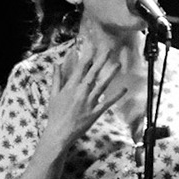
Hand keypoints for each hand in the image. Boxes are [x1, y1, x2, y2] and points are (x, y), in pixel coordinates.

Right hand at [41, 40, 123, 154]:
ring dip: (110, 74)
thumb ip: (57, 79)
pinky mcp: (95, 112)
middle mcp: (80, 92)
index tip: (92, 46)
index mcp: (70, 87)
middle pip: (92, 74)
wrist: (59, 132)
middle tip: (109, 50)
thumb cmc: (55, 114)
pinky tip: (124, 88)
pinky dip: (116, 96)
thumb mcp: (54, 95)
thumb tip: (56, 65)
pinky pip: (107, 102)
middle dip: (101, 61)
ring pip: (101, 85)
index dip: (87, 56)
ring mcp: (88, 102)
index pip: (80, 68)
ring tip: (118, 64)